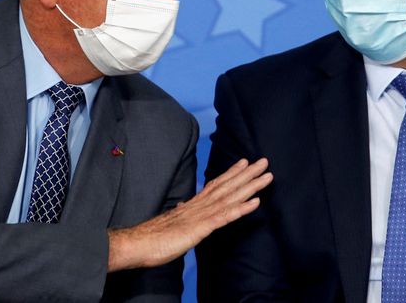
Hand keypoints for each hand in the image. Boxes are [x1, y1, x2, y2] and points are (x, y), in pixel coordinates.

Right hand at [107, 158, 272, 270]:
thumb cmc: (153, 237)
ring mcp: (201, 215)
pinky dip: (241, 208)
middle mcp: (200, 205)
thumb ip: (181, 215)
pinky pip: (225, 217)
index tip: (244, 162)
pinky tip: (256, 202)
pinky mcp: (201, 228)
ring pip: (230, 197)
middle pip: (227, 186)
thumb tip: (183, 208)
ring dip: (250, 186)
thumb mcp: (172, 223)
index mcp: (194, 205)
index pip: (215, 185)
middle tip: (264, 161)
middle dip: (247, 174)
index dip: (231, 174)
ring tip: (267, 176)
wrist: (139, 244)